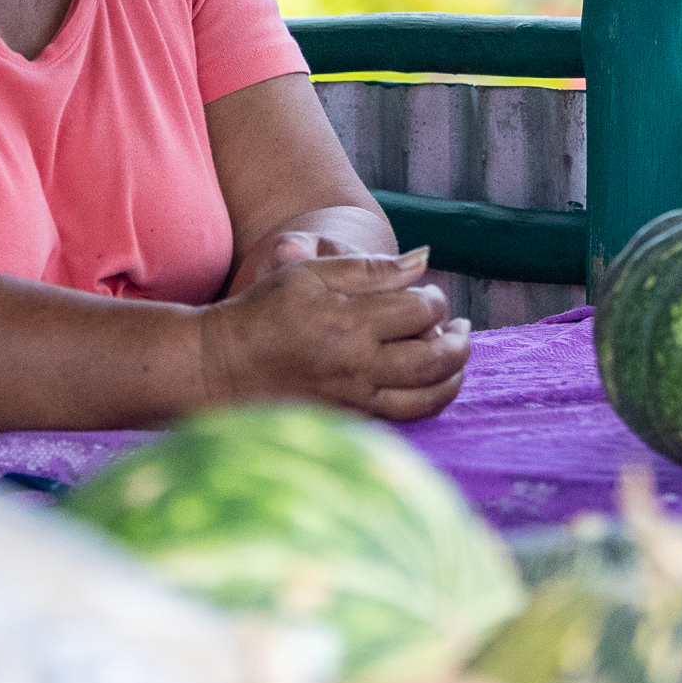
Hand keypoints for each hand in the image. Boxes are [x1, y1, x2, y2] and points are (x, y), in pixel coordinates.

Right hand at [200, 246, 469, 422]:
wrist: (221, 367)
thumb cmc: (263, 312)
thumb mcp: (310, 273)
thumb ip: (371, 269)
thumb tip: (424, 261)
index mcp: (350, 324)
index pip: (420, 310)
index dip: (435, 299)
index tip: (428, 293)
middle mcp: (359, 367)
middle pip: (437, 359)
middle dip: (459, 341)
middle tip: (460, 327)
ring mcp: (356, 400)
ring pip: (429, 398)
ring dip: (453, 377)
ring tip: (456, 358)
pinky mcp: (350, 421)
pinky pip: (405, 417)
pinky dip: (427, 399)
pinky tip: (428, 382)